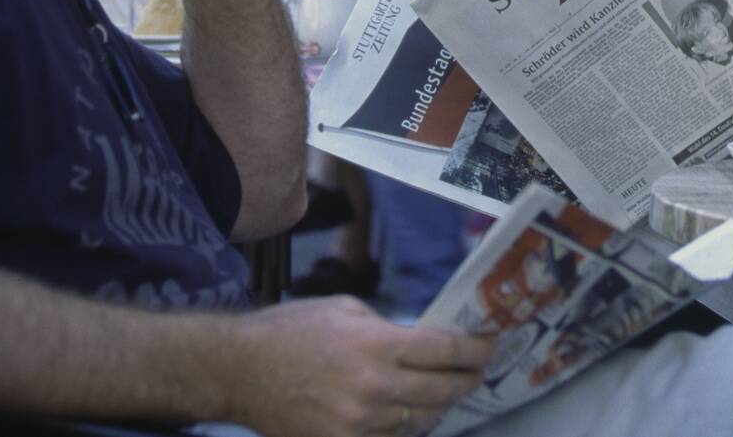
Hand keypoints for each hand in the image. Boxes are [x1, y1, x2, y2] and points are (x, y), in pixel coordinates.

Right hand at [228, 299, 493, 436]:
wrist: (242, 370)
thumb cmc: (293, 329)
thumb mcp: (346, 309)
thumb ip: (386, 327)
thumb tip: (418, 341)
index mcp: (377, 344)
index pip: (444, 351)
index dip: (474, 350)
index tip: (489, 346)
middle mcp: (375, 387)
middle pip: (441, 390)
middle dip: (467, 379)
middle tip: (478, 370)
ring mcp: (359, 425)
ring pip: (420, 421)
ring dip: (439, 406)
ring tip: (449, 391)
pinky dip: (407, 427)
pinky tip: (412, 414)